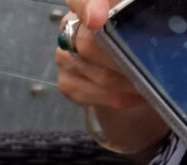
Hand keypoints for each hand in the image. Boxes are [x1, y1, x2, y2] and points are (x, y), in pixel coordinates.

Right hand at [56, 0, 168, 158]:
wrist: (123, 71)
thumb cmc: (137, 41)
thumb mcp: (143, 23)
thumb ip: (143, 19)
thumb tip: (157, 25)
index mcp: (92, 5)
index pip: (80, 0)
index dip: (88, 7)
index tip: (97, 20)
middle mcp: (71, 27)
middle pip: (89, 43)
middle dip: (123, 59)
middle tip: (148, 66)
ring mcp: (65, 56)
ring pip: (97, 73)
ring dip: (127, 83)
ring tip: (148, 83)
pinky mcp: (66, 82)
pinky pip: (90, 94)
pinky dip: (117, 98)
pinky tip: (133, 96)